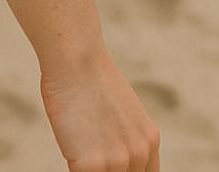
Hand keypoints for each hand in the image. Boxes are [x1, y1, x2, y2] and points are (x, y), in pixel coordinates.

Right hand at [40, 44, 160, 169]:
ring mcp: (117, 161)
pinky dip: (72, 165)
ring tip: (79, 146)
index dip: (127, 171)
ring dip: (90, 167)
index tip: (110, 166)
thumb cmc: (88, 75)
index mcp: (149, 140)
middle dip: (106, 170)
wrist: (75, 57)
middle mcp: (139, 154)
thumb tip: (111, 151)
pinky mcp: (92, 166)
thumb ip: (123, 135)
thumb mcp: (119, 109)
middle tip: (94, 157)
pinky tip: (68, 146)